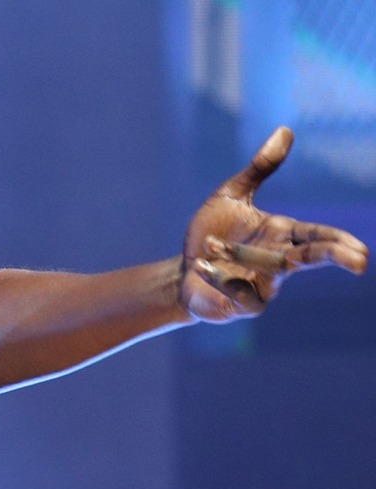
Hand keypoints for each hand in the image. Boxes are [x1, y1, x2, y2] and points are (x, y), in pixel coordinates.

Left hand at [179, 126, 367, 322]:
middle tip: (360, 261)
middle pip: (313, 258)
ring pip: (266, 268)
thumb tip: (285, 130)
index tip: (359, 249)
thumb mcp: (230, 196)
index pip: (318, 236)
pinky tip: (201, 267)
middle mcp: (281, 262)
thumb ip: (259, 168)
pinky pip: (239, 290)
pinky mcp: (246, 305)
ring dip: (236, 254)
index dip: (338, 241)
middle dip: (335, 258)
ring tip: (209, 247)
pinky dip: (219, 276)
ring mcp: (266, 286)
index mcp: (283, 235)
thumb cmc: (209, 234)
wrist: (182, 272)